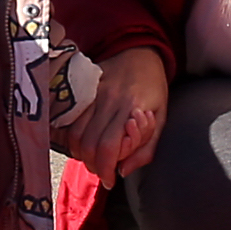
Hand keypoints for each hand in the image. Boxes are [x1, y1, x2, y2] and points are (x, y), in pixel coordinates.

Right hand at [67, 45, 172, 179]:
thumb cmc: (153, 86)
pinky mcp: (80, 91)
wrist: (138, 50)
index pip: (109, 146)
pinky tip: (81, 143)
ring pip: (74, 135)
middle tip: (103, 170)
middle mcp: (107, 101)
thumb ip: (145, 147)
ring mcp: (90, 94)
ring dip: (81, 154)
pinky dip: (71, 138)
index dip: (106, 168)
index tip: (110, 179)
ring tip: (94, 157)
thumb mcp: (162, 116)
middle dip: (94, 165)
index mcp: (131, 107)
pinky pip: (68, 121)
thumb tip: (124, 171)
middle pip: (88, 145)